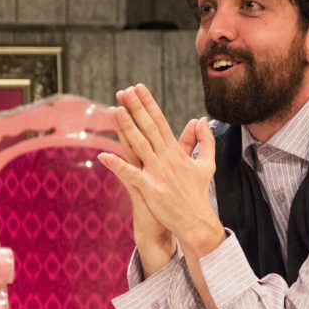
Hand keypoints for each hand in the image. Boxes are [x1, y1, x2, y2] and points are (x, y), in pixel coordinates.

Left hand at [98, 84, 224, 260]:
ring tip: (115, 110)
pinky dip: (117, 165)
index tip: (138, 88)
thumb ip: (204, 141)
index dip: (148, 104)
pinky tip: (103, 156)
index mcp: (176, 152)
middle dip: (136, 108)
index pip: (160, 122)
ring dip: (126, 128)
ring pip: (139, 145)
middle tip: (125, 90)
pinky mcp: (150, 188)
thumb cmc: (198, 193)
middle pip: (148, 128)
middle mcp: (166, 158)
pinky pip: (130, 175)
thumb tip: (201, 120)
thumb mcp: (205, 163)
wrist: (196, 221)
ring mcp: (158, 173)